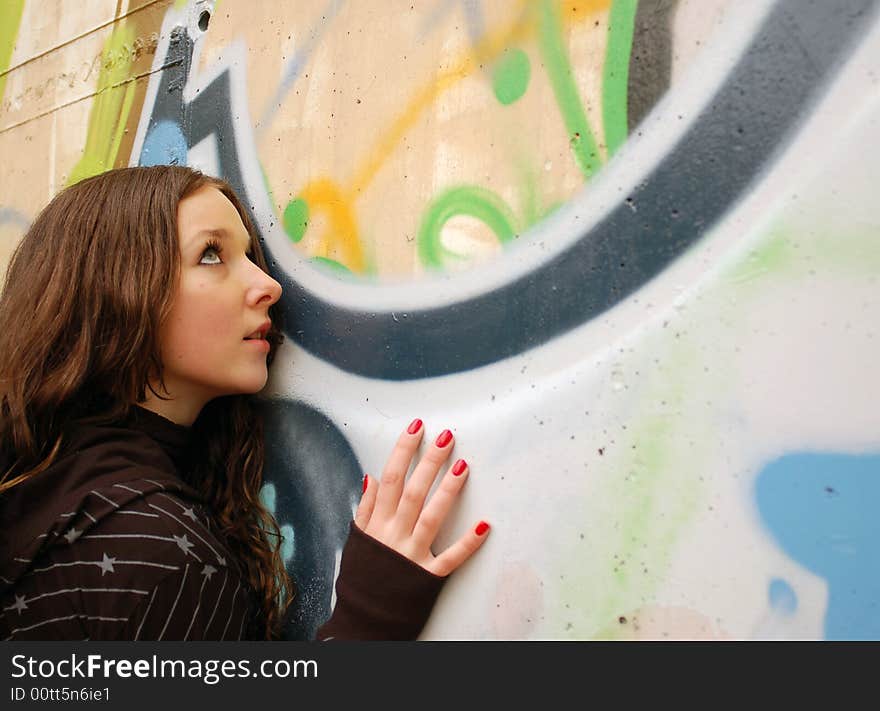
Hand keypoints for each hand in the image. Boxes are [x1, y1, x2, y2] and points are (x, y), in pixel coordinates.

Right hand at [355, 418, 489, 576]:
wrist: (364, 620)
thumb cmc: (363, 576)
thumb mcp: (357, 540)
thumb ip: (366, 509)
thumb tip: (372, 476)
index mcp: (377, 523)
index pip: (390, 478)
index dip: (403, 450)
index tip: (417, 428)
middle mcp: (394, 535)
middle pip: (413, 491)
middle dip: (429, 462)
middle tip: (446, 437)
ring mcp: (412, 555)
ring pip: (431, 517)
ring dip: (447, 491)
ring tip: (463, 466)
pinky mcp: (428, 576)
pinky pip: (450, 558)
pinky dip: (467, 544)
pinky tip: (484, 525)